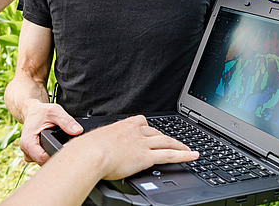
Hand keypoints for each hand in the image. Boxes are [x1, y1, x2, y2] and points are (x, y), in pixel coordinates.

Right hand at [20, 101, 81, 165]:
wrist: (33, 112)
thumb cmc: (41, 112)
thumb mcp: (54, 111)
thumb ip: (66, 121)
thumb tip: (78, 131)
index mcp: (28, 142)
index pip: (43, 158)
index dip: (57, 154)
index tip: (68, 148)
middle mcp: (27, 151)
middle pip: (45, 162)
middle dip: (58, 156)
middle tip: (69, 147)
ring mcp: (30, 155)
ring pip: (45, 162)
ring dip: (55, 156)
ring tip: (64, 146)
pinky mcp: (34, 156)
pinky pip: (44, 160)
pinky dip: (52, 155)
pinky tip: (59, 148)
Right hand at [62, 115, 198, 179]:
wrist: (89, 155)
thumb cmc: (85, 150)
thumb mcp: (94, 141)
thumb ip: (100, 143)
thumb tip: (93, 150)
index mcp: (123, 126)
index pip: (141, 122)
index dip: (149, 127)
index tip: (153, 130)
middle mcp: (135, 132)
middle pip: (157, 132)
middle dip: (167, 137)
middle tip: (176, 141)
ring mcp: (142, 143)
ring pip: (166, 142)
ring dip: (179, 145)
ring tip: (188, 149)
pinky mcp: (146, 156)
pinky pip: (169, 155)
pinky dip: (183, 155)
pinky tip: (192, 156)